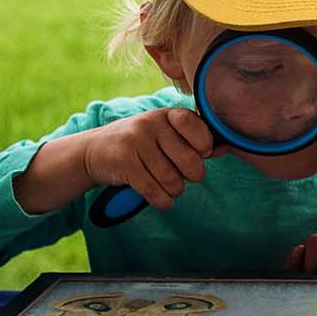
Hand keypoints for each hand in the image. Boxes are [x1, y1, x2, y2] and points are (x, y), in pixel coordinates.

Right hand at [16, 107, 212, 215]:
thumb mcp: (163, 135)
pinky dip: (162, 201)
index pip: (196, 126)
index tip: (201, 153)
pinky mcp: (123, 162)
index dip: (204, 145)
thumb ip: (192, 140)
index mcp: (166, 114)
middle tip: (185, 177)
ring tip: (167, 186)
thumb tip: (224, 147)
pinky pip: (154, 191)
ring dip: (174, 191)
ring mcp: (135, 141)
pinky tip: (161, 199)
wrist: (92, 152)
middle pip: (189, 160)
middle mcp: (151, 123)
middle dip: (192, 176)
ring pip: (172, 180)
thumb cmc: (139, 145)